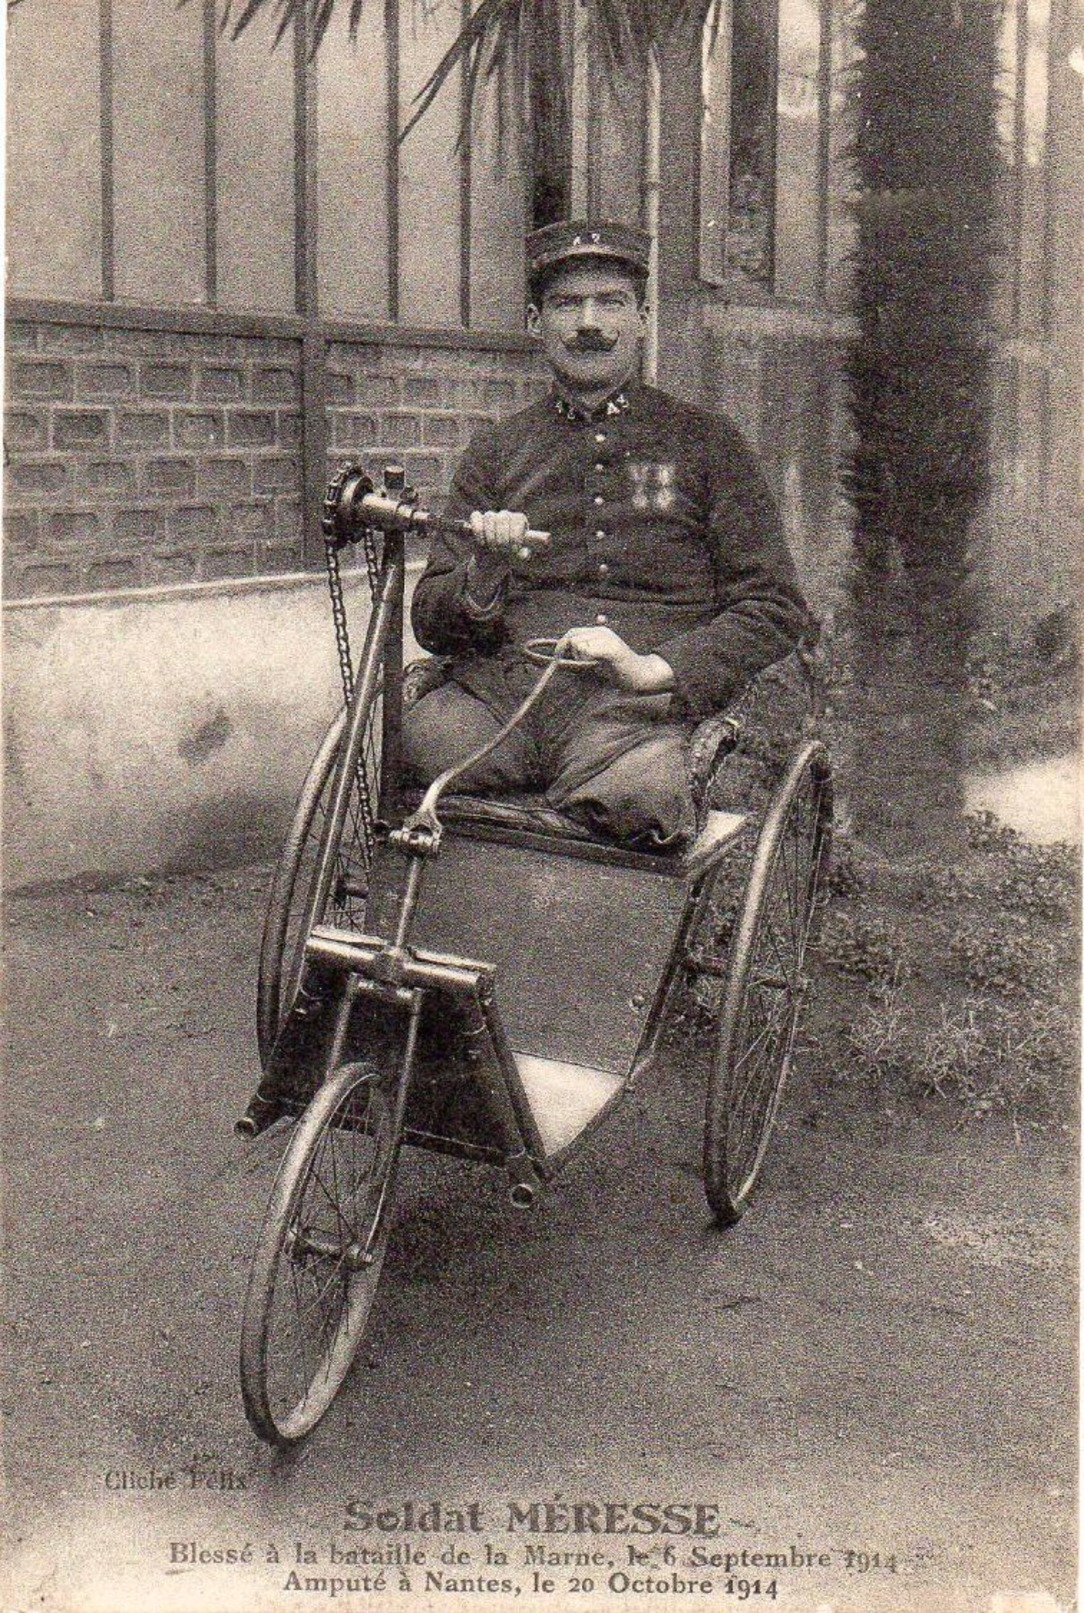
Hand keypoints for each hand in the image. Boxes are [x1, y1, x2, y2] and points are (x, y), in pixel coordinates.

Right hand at [469, 509, 534, 562]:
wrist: (492, 562)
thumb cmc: (508, 557)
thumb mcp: (518, 557)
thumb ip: (522, 555)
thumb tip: (524, 554)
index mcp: (519, 520)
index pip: (518, 519)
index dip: (516, 534)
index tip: (514, 550)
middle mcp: (505, 515)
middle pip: (503, 517)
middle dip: (503, 537)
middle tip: (503, 552)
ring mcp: (491, 516)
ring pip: (489, 516)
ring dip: (491, 535)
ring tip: (493, 549)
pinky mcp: (477, 519)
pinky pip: (475, 517)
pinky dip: (478, 530)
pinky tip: (482, 543)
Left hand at [557, 626, 674, 693]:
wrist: (640, 675)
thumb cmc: (617, 670)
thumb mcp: (597, 658)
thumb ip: (582, 653)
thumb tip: (560, 654)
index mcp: (599, 631)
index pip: (572, 632)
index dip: (562, 645)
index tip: (560, 659)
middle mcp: (602, 632)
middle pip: (572, 636)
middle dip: (568, 651)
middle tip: (578, 664)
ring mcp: (608, 639)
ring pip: (577, 643)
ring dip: (578, 657)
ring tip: (590, 665)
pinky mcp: (611, 649)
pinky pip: (587, 651)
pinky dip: (586, 660)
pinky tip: (594, 665)